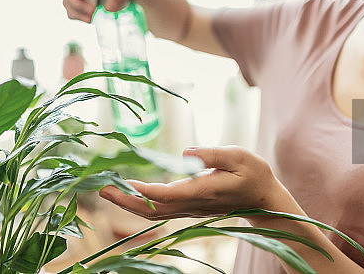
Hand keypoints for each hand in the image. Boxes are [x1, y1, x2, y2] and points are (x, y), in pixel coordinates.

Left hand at [98, 146, 294, 219]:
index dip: (144, 191)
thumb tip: (186, 152)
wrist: (262, 198)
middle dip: (126, 200)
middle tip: (101, 188)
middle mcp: (192, 203)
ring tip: (106, 190)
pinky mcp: (187, 207)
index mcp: (203, 191)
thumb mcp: (239, 156)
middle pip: (153, 208)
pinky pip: (159, 209)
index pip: (168, 194)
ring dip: (128, 203)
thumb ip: (212, 154)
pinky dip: (139, 203)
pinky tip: (127, 193)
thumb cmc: (253, 173)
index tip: (123, 184)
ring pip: (153, 212)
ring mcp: (189, 208)